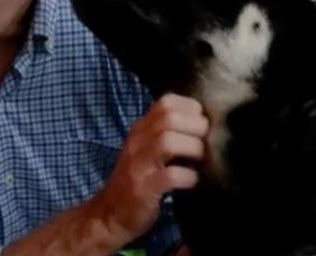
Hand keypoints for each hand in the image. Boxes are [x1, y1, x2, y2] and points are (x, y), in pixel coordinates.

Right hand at [93, 93, 209, 245]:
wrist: (110, 213)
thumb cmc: (137, 179)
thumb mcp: (146, 149)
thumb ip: (166, 133)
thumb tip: (204, 123)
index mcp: (141, 128)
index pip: (166, 102)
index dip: (191, 108)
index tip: (202, 123)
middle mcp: (137, 141)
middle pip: (169, 117)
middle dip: (196, 126)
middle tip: (206, 141)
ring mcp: (138, 164)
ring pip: (168, 141)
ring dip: (193, 148)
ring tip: (200, 159)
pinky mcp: (143, 189)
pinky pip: (169, 175)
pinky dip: (187, 176)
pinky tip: (192, 180)